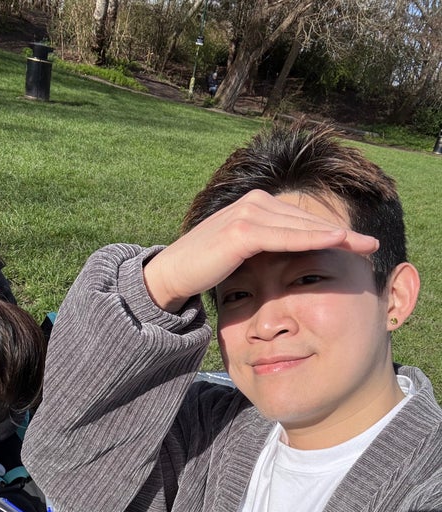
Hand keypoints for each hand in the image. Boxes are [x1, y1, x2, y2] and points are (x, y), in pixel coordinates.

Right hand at [143, 190, 379, 311]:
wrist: (171, 275)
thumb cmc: (204, 270)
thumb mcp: (240, 257)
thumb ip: (262, 251)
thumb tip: (283, 263)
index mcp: (255, 208)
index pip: (300, 220)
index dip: (329, 231)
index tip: (357, 244)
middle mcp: (253, 204)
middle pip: (305, 220)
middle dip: (341, 233)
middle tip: (372, 244)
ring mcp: (247, 214)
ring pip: (300, 227)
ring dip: (335, 236)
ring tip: (364, 245)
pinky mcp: (242, 231)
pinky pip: (285, 237)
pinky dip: (312, 239)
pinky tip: (337, 241)